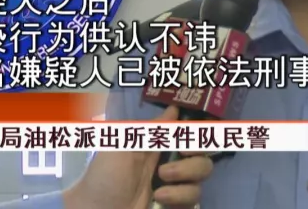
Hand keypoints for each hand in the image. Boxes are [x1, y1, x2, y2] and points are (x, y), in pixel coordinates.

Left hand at [63, 105, 213, 208]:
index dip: (195, 133)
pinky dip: (179, 197)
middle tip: (177, 159)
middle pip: (202, 155)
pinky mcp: (176, 206)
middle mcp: (170, 164)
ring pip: (201, 178)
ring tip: (159, 186)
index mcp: (156, 146)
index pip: (187, 134)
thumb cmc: (104, 175)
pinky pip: (194, 200)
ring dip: (183, 179)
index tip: (190, 134)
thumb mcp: (123, 145)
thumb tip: (174, 108)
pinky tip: (160, 199)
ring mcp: (174, 187)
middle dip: (194, 157)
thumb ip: (149, 128)